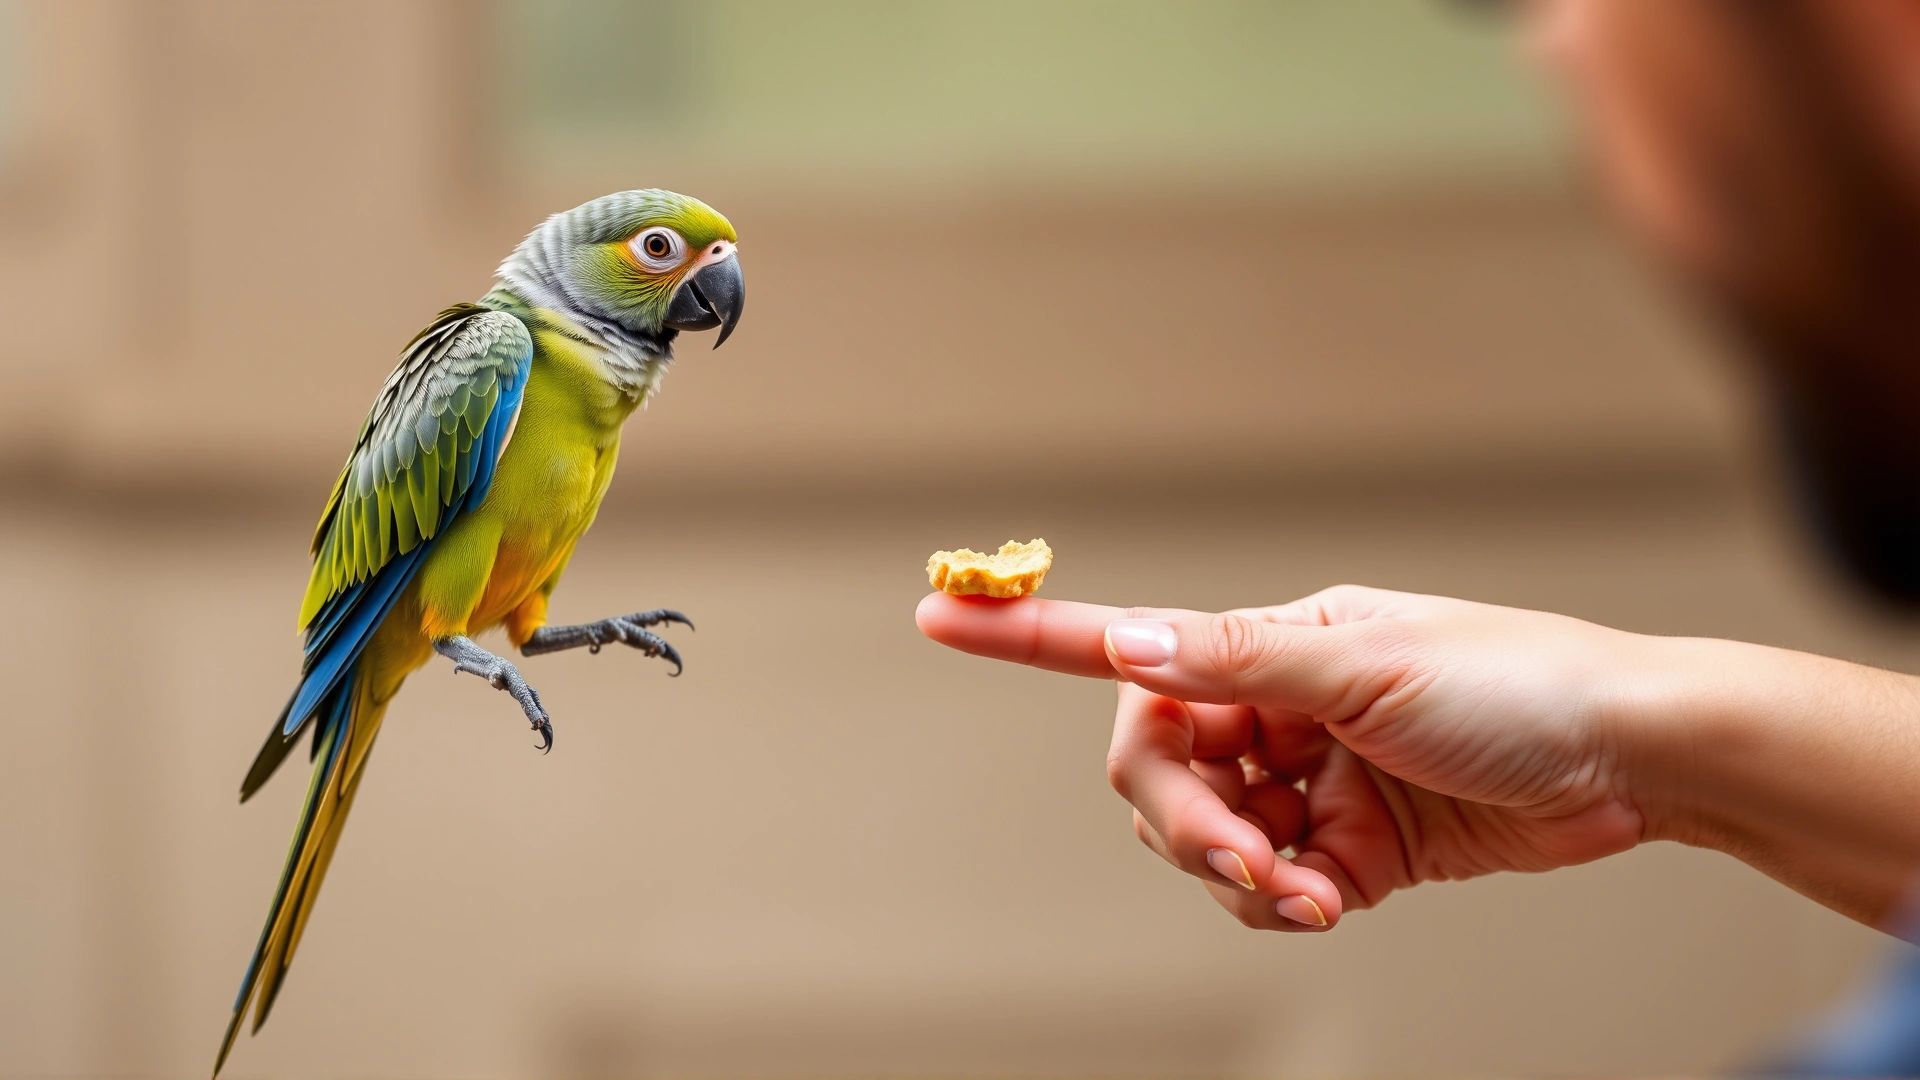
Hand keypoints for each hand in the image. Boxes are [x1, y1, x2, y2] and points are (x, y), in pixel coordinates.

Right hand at [916, 585, 1662, 931]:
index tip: (936, 611)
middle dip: (1190, 824)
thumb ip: (1239, 665)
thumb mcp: (1371, 664)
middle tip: (1251, 858)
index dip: (1028, 632)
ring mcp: (1307, 781)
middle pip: (1158, 774)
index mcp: (1271, 645)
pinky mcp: (1346, 848)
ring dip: (1241, 872)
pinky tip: (1334, 898)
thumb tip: (1127, 644)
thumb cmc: (1516, 682)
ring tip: (1314, 886)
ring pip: (1205, 841)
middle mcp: (1276, 709)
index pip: (1131, 643)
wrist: (1630, 760)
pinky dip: (1283, 900)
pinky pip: (1267, 887)